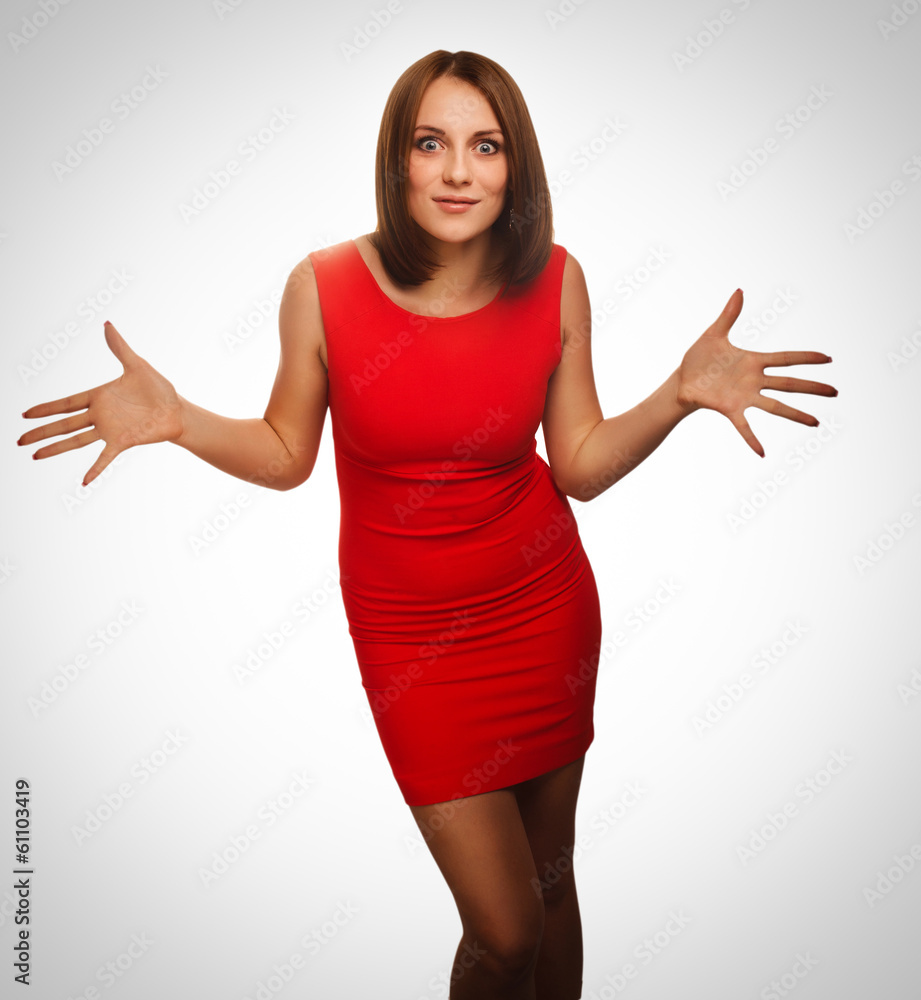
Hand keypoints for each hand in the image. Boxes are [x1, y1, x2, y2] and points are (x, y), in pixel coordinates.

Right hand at [18, 322, 183, 485]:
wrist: (178, 410)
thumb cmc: (159, 389)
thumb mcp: (137, 365)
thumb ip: (119, 347)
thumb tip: (107, 324)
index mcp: (99, 396)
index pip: (66, 403)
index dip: (46, 408)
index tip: (25, 413)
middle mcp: (100, 415)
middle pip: (64, 424)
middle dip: (41, 431)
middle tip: (19, 439)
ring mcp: (110, 430)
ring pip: (76, 440)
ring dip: (55, 448)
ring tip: (34, 455)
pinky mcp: (123, 442)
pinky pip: (105, 458)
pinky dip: (95, 469)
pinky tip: (83, 482)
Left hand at [676, 289, 836, 456]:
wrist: (681, 379)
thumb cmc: (698, 358)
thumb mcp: (714, 334)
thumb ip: (729, 315)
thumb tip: (739, 290)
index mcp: (753, 361)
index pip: (786, 358)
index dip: (806, 357)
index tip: (828, 359)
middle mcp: (754, 380)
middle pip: (789, 383)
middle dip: (812, 387)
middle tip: (836, 392)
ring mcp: (745, 397)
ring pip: (775, 406)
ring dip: (795, 415)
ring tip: (815, 422)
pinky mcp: (730, 410)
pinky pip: (744, 427)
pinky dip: (752, 439)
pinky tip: (762, 453)